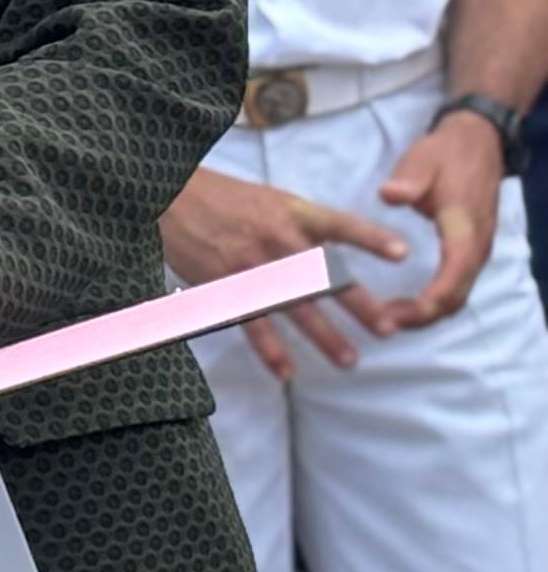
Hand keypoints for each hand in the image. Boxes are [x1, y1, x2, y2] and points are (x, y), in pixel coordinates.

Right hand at [158, 166, 408, 377]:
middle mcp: (275, 240)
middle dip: (356, 304)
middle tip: (387, 329)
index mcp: (292, 214)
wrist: (169, 200)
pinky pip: (251, 324)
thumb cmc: (226, 200)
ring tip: (349, 360)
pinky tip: (287, 372)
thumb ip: (309, 224)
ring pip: (293, 306)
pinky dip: (269, 350)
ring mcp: (250, 266)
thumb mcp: (274, 200)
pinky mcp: (225, 287)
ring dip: (323, 336)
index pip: (339, 225)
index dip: (371, 239)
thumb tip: (348, 246)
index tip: (402, 254)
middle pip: (323, 275)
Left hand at [370, 110, 508, 332]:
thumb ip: (410, 178)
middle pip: (458, 294)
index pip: (455, 270)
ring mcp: (476, 249)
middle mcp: (476, 244)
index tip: (402, 314)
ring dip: (429, 312)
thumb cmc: (447, 152)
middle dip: (425, 315)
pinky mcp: (469, 250)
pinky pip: (457, 285)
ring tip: (390, 319)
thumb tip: (391, 194)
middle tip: (385, 323)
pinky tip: (406, 306)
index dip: (431, 298)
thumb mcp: (424, 158)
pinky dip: (435, 302)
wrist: (479, 142)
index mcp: (464, 225)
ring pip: (459, 294)